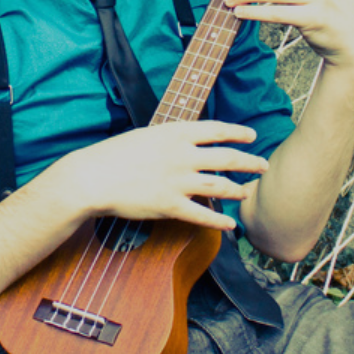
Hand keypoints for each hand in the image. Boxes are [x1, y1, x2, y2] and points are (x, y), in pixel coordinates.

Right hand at [44, 121, 269, 230]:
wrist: (92, 178)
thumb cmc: (112, 155)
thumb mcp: (144, 135)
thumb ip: (168, 139)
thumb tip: (185, 142)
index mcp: (174, 133)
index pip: (216, 129)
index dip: (238, 132)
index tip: (252, 135)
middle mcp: (182, 155)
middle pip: (227, 158)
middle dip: (249, 162)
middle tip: (262, 166)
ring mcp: (177, 181)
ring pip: (220, 186)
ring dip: (238, 190)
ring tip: (246, 193)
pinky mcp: (169, 205)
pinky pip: (202, 215)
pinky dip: (219, 221)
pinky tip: (229, 225)